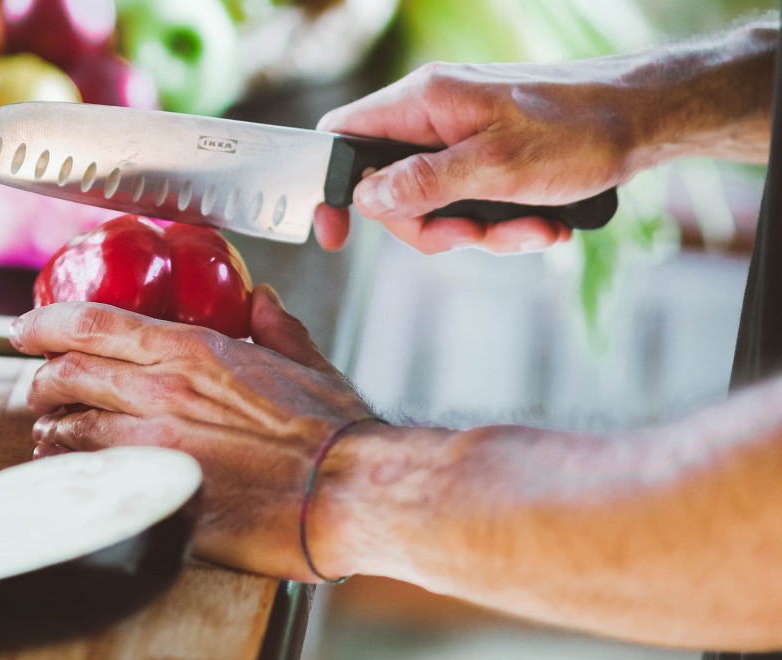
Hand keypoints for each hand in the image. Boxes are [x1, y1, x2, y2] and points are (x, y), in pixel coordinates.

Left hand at [9, 285, 373, 580]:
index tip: (26, 329)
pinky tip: (76, 476)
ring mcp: (154, 446)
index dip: (45, 323)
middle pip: (66, 373)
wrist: (349, 490)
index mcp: (192, 351)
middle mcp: (160, 392)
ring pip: (69, 429)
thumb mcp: (307, 362)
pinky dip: (74, 473)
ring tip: (52, 434)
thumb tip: (263, 301)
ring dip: (52, 430)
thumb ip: (276, 328)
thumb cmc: (333, 432)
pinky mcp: (158, 494)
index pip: (92, 322)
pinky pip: (93, 480)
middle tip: (40, 387)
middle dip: (41, 380)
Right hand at [314, 60, 642, 253]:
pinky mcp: (487, 152)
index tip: (337, 235)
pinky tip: (540, 225)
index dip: (331, 188)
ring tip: (526, 231)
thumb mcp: (494, 168)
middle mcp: (435, 113)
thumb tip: (365, 197)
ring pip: (434, 202)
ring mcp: (461, 133)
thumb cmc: (579, 131)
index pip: (343, 138)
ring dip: (476, 231)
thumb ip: (422, 183)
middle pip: (389, 186)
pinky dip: (500, 222)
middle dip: (429, 226)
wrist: (647, 118)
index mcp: (424, 101)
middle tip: (470, 237)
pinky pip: (469, 200)